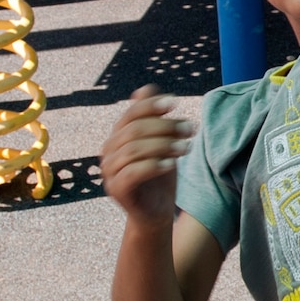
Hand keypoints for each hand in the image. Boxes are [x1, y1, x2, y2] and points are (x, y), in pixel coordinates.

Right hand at [100, 85, 195, 226]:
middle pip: (134, 130)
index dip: (151, 106)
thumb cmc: (159, 177)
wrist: (155, 212)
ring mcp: (109, 171)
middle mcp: (108, 151)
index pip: (131, 114)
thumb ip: (153, 119)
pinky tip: (171, 165)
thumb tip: (146, 88)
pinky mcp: (116, 189)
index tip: (175, 103)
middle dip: (165, 127)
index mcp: (117, 136)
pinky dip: (153, 165)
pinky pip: (133, 172)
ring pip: (134, 150)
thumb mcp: (160, 144)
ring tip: (187, 147)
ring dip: (163, 145)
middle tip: (191, 129)